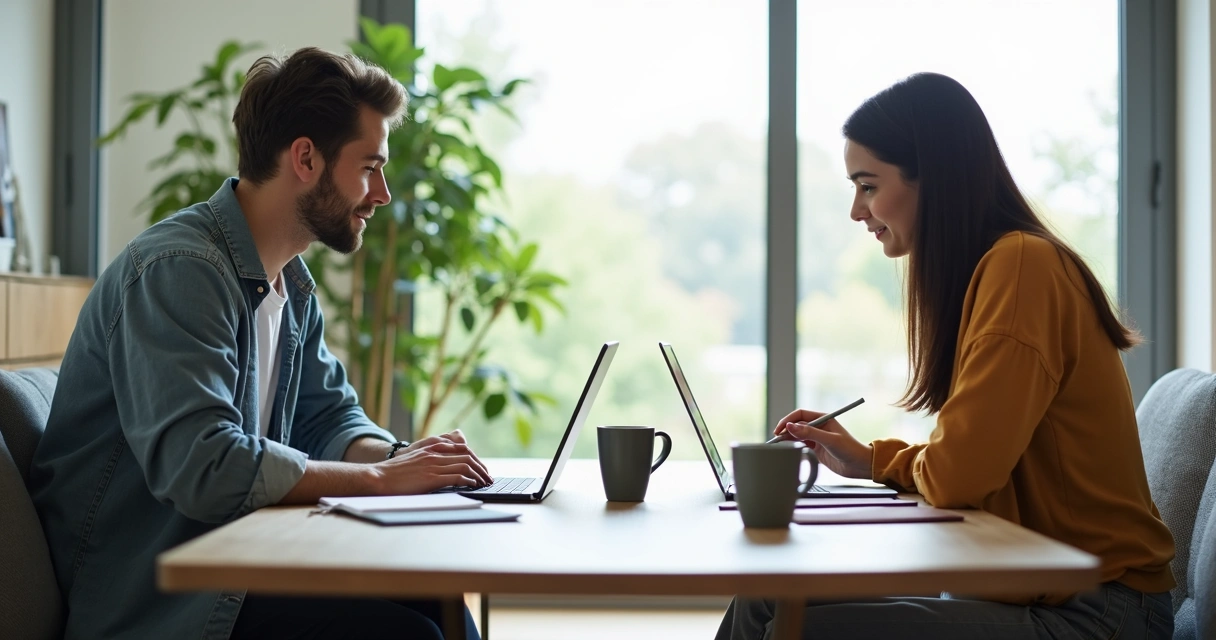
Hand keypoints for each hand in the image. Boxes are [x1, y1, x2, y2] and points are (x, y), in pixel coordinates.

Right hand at [373, 429, 493, 493]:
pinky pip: (457, 477)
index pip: (462, 449)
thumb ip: (429, 459)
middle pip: (468, 456)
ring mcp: (433, 465)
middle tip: (488, 478)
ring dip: (478, 475)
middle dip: (481, 467)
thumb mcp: (414, 459)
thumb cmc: (394, 473)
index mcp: (431, 448)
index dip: (475, 459)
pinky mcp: (432, 478)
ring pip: (465, 466)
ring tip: (484, 483)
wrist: (378, 477)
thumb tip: (442, 468)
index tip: (481, 469)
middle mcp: (435, 454)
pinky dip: (469, 481)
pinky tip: (473, 486)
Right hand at [772, 409, 871, 478]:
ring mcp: (817, 438)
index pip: (800, 415)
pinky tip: (787, 448)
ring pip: (797, 434)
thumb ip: (810, 433)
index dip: (788, 420)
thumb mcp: (830, 440)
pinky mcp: (816, 448)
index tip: (780, 428)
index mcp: (823, 419)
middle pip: (797, 424)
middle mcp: (819, 426)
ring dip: (787, 438)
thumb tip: (791, 427)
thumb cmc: (850, 449)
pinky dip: (792, 445)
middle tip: (775, 438)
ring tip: (777, 443)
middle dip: (785, 429)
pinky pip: (800, 444)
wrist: (860, 465)